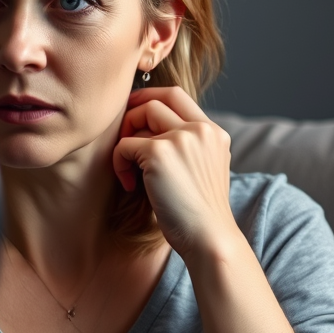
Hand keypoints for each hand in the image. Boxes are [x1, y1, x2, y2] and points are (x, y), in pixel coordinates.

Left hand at [112, 86, 236, 257]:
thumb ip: (187, 145)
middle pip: (156, 100)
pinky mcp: (160, 153)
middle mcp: (200, 129)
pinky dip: (119, 163)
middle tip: (123, 140)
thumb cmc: (199, 212)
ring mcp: (181, 138)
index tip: (134, 112)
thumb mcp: (203, 168)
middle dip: (133, 116)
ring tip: (130, 169)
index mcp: (213, 132)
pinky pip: (125, 145)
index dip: (149, 97)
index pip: (176, 94)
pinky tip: (130, 184)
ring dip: (126, 140)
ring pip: (140, 116)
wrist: (208, 238)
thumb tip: (148, 131)